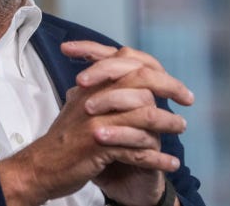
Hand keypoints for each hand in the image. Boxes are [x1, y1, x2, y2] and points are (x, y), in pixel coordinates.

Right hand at [0, 41, 192, 205]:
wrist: (41, 166)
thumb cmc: (64, 138)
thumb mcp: (78, 105)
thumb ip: (99, 91)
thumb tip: (122, 75)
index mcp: (90, 86)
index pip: (126, 63)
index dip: (154, 69)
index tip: (173, 82)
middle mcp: (94, 98)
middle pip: (141, 81)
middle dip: (170, 87)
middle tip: (187, 99)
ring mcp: (97, 122)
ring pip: (145, 115)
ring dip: (169, 122)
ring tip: (181, 128)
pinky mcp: (99, 147)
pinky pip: (138, 150)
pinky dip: (158, 159)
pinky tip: (171, 164)